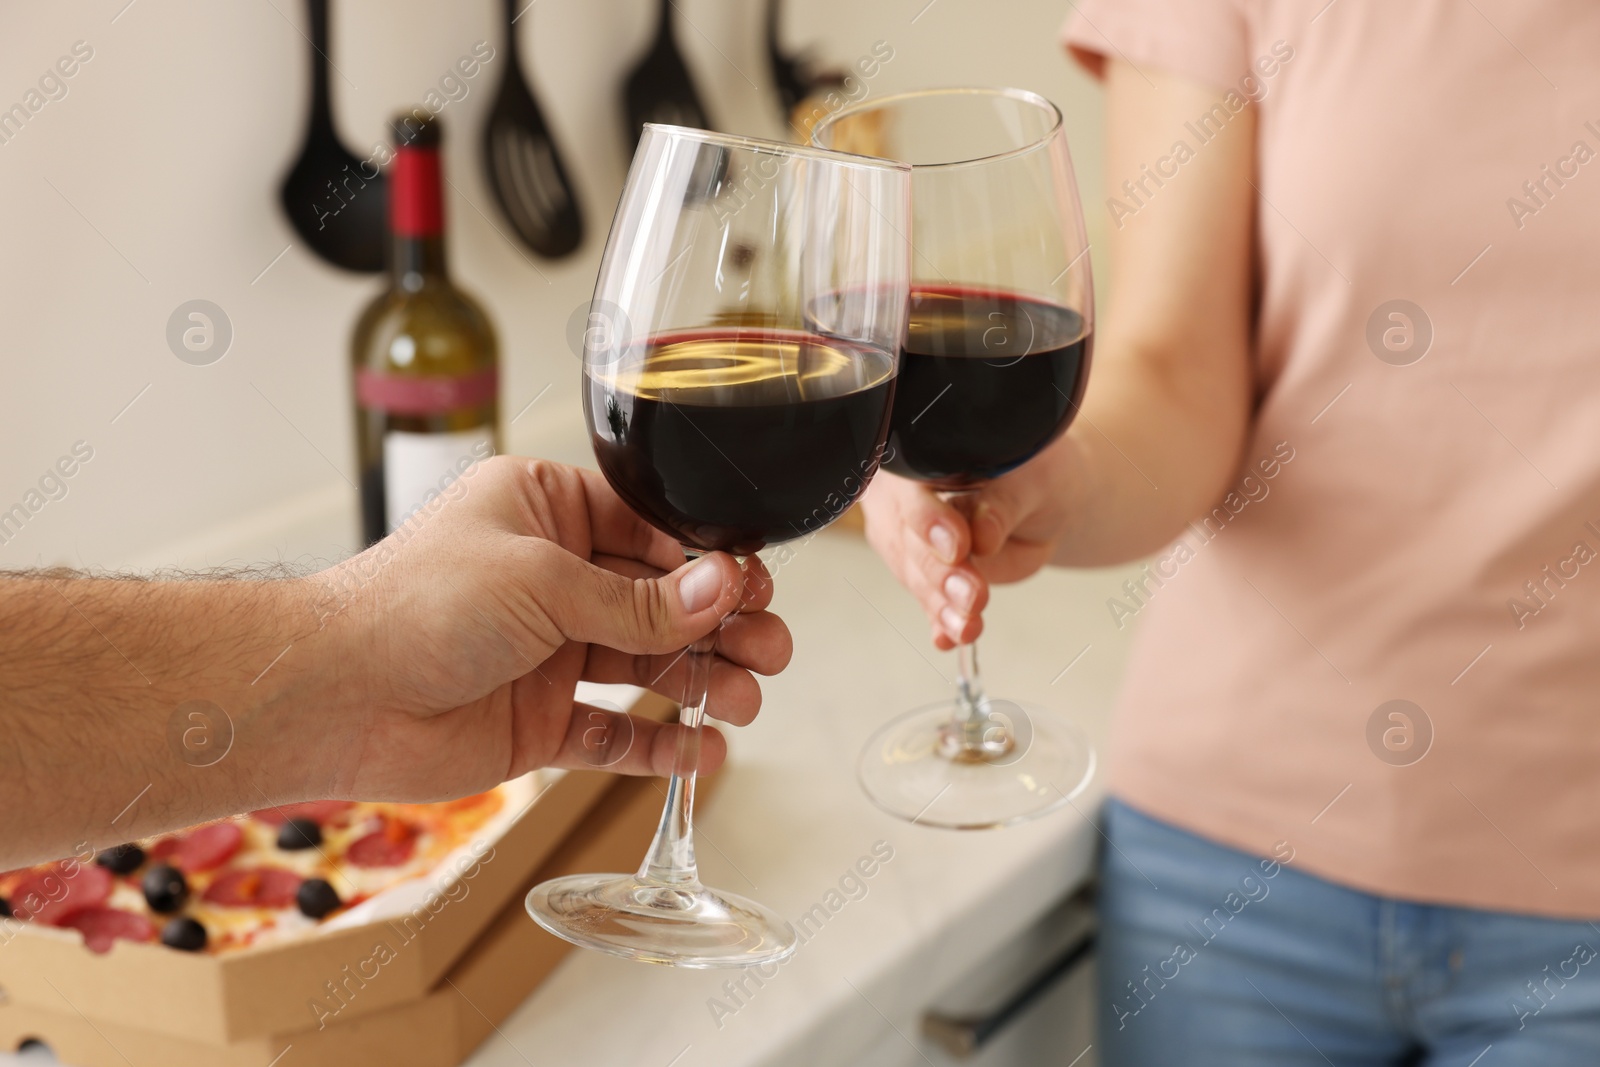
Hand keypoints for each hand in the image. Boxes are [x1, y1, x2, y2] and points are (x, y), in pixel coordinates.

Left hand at [308, 456, 791, 802]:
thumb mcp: (543, 581)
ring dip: (699, 683)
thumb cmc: (414, 605)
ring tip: (744, 702)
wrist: (335, 695)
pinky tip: (701, 752)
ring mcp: (546, 652)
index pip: (650, 529)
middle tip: (770, 647)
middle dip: (718, 625)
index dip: (707, 562)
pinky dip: (656, 744)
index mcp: (544, 512)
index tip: (754, 586)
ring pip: (645, 665)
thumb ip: (639, 599)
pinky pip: (612, 731)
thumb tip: (722, 589)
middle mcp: (550, 578)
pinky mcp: (537, 720)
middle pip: (659, 601)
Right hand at [861, 440, 1080, 649]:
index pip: (911, 489)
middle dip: (940, 575)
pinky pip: (928, 601)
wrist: (1043, 500)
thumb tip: (984, 533)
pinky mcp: (925, 575)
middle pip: (908, 541)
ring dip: (942, 606)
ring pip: (916, 576)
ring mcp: (909, 539)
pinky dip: (941, 621)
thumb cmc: (1033, 475)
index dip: (929, 521)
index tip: (957, 547)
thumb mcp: (1029, 478)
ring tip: (969, 625)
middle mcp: (903, 497)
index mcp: (919, 457)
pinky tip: (949, 637)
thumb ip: (1003, 503)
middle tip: (972, 597)